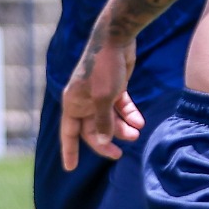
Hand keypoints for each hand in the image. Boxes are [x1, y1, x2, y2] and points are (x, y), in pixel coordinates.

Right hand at [59, 37, 141, 168]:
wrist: (116, 39)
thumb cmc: (104, 68)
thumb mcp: (103, 98)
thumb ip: (102, 121)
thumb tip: (102, 140)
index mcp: (73, 103)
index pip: (69, 132)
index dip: (69, 151)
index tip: (70, 168)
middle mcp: (83, 100)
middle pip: (92, 129)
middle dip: (105, 141)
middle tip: (118, 155)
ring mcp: (99, 94)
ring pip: (109, 119)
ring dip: (122, 129)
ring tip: (136, 134)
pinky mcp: (114, 87)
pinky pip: (120, 107)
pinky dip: (129, 115)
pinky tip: (139, 122)